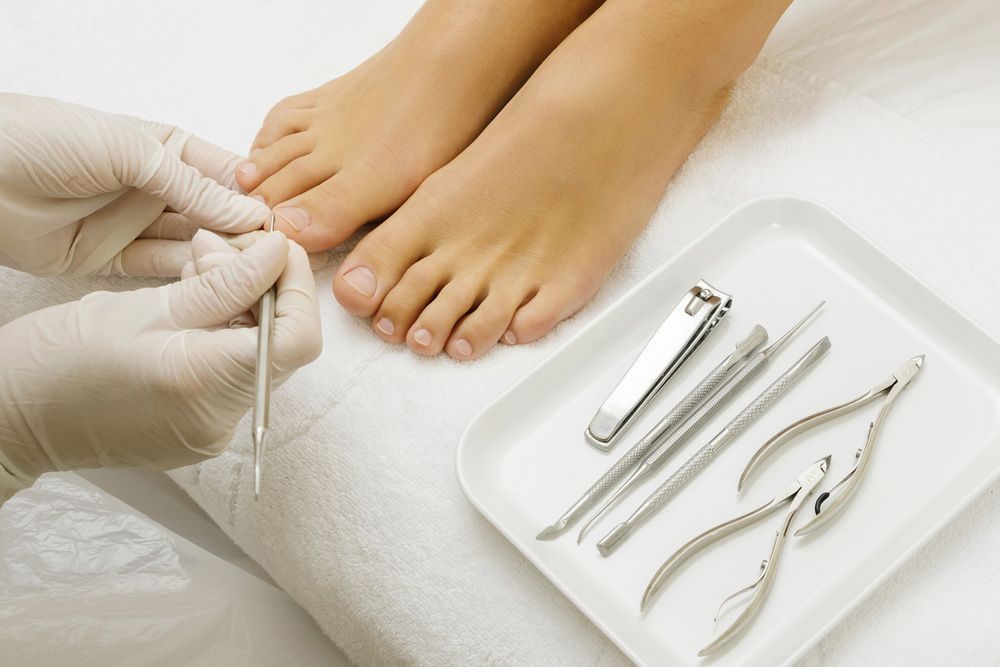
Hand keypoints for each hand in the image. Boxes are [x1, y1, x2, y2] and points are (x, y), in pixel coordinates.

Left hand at [0, 93, 269, 276]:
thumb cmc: (45, 138)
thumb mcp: (130, 151)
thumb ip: (191, 185)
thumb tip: (248, 212)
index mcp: (165, 148)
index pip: (225, 175)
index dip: (254, 197)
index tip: (282, 221)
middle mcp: (155, 186)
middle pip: (215, 214)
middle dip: (244, 234)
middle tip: (274, 256)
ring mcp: (134, 223)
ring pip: (192, 245)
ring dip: (220, 258)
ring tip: (250, 273)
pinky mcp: (112, 257)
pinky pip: (159, 270)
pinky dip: (187, 277)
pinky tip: (214, 283)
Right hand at [0, 232, 321, 502]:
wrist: (12, 418)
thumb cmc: (59, 359)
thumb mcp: (145, 306)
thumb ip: (224, 283)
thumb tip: (279, 253)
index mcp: (205, 384)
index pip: (298, 338)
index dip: (296, 287)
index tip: (275, 249)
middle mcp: (219, 419)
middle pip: (279, 345)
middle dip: (262, 288)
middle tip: (219, 249)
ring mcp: (211, 432)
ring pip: (257, 355)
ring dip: (240, 307)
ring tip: (197, 272)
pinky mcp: (199, 432)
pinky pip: (232, 375)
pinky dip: (223, 335)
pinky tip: (191, 307)